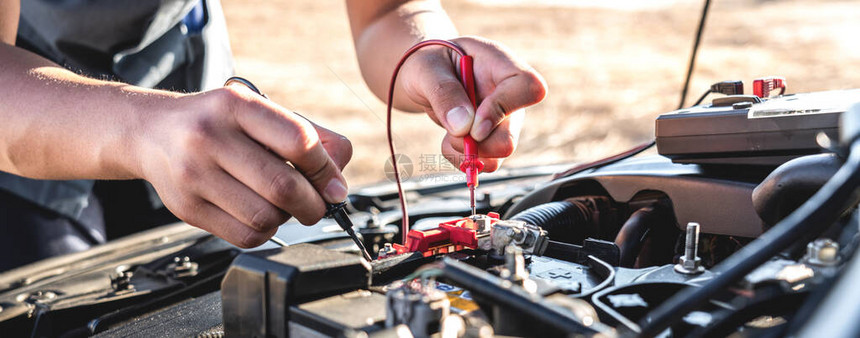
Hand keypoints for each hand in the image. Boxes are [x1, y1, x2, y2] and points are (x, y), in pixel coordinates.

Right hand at [133, 85, 351, 247]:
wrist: (152, 132)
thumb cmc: (219, 123)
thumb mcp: (260, 111)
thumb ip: (309, 135)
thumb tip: (339, 177)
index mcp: (236, 105)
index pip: (299, 140)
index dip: (325, 169)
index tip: (334, 185)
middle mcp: (210, 136)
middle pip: (283, 186)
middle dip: (314, 204)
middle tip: (318, 205)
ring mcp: (194, 174)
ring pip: (266, 216)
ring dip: (288, 218)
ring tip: (284, 205)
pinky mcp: (186, 207)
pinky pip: (245, 235)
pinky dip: (265, 231)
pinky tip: (260, 214)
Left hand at [398, 36, 546, 170]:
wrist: (428, 78)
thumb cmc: (430, 65)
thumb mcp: (426, 69)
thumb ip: (443, 92)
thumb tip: (463, 128)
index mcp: (501, 65)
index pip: (528, 87)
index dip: (502, 109)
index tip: (472, 122)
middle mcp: (510, 96)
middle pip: (509, 138)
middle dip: (474, 144)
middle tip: (452, 130)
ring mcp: (505, 120)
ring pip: (499, 154)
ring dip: (467, 152)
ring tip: (449, 131)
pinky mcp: (494, 139)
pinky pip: (486, 163)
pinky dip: (462, 159)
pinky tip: (450, 139)